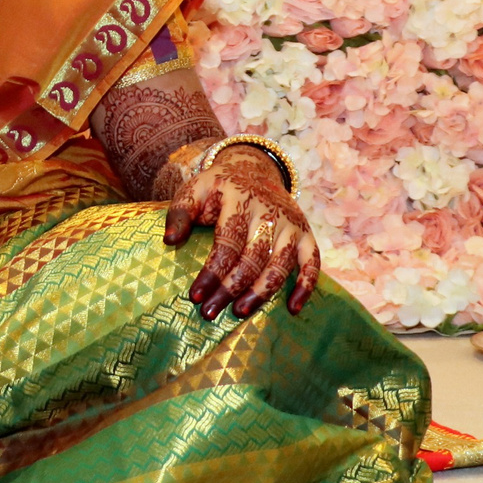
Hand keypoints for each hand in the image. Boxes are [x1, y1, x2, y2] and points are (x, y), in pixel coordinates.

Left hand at [162, 145, 316, 318]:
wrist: (255, 170)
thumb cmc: (219, 188)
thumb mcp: (196, 189)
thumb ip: (180, 212)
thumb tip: (170, 240)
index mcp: (241, 200)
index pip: (227, 243)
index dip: (212, 271)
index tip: (195, 295)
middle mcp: (270, 212)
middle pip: (252, 258)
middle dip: (230, 288)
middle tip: (210, 312)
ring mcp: (291, 224)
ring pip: (280, 264)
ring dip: (261, 291)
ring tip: (239, 312)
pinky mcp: (306, 233)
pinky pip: (312, 262)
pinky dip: (306, 286)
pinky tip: (292, 309)